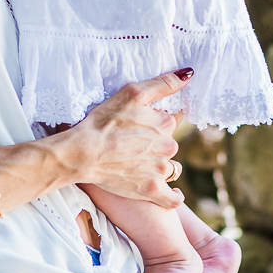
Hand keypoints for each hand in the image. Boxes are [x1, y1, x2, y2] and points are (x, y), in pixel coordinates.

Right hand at [69, 71, 190, 208]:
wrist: (84, 153)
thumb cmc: (103, 121)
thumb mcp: (132, 93)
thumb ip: (162, 84)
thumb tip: (188, 74)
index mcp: (165, 123)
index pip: (172, 119)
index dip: (158, 120)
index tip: (145, 124)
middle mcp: (168, 146)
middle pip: (169, 144)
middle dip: (156, 143)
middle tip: (132, 143)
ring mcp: (161, 170)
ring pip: (170, 168)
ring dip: (161, 166)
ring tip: (140, 164)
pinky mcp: (151, 190)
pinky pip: (172, 198)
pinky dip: (173, 196)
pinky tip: (171, 192)